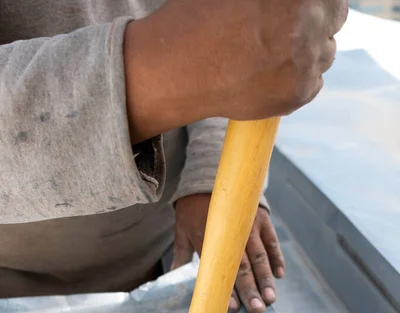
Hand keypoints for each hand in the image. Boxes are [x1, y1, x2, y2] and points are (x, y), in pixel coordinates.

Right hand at [124, 0, 347, 141]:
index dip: (315, 0)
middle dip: (317, 20)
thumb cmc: (199, 16)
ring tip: (273, 55)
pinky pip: (313, 84)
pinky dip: (298, 81)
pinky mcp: (298, 91)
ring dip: (308, 52)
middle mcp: (309, 17)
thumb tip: (288, 3)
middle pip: (336, 17)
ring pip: (326, 53)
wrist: (179, 67)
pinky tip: (269, 76)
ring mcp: (307, 57)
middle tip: (286, 30)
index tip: (301, 7)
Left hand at [172, 194, 284, 312]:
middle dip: (251, 289)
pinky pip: (271, 241)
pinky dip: (276, 258)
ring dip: (266, 279)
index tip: (233, 307)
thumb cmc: (193, 208)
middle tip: (258, 309)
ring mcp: (249, 225)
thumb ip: (181, 254)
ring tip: (271, 298)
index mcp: (208, 238)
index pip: (219, 268)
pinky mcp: (261, 219)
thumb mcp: (182, 229)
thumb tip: (172, 275)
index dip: (227, 288)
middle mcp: (231, 234)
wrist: (209, 175)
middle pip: (243, 266)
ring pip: (260, 256)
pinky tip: (280, 274)